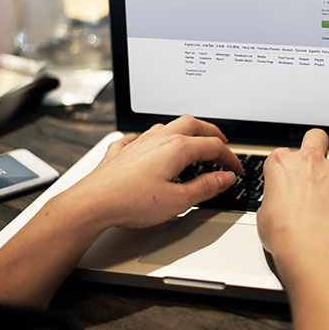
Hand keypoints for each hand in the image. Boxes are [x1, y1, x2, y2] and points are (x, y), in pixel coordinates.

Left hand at [62, 115, 242, 229]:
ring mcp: (137, 143)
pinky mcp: (120, 152)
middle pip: (192, 125)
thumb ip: (205, 187)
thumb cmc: (131, 202)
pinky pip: (137, 137)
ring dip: (184, 131)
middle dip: (211, 133)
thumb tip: (224, 178)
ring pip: (166, 127)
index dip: (230, 158)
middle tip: (222, 143)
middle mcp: (158, 139)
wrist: (92, 204)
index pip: (213, 147)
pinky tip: (147, 145)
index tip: (236, 170)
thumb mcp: (178, 201)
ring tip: (191, 142)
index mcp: (176, 148)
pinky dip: (150, 139)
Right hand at [256, 129, 328, 256]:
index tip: (288, 178)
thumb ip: (272, 203)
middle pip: (316, 137)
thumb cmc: (284, 233)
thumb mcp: (263, 216)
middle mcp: (309, 161)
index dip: (287, 166)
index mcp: (281, 165)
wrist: (307, 243)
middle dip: (318, 144)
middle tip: (318, 158)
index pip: (283, 154)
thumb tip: (274, 208)